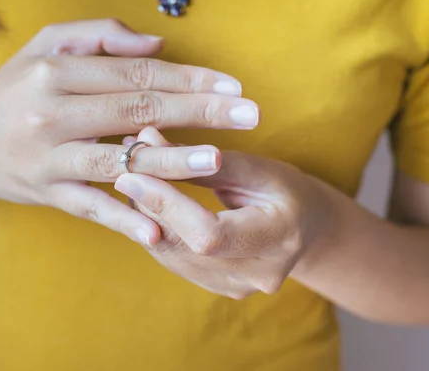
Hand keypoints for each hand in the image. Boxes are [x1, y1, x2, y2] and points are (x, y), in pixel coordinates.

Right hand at [0, 19, 259, 243]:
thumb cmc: (8, 90)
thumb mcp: (43, 47)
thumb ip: (99, 36)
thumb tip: (157, 46)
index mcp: (57, 72)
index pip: (137, 74)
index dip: (189, 78)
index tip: (233, 86)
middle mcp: (52, 113)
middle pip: (137, 110)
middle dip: (198, 111)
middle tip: (250, 114)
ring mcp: (49, 158)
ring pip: (119, 159)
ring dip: (171, 161)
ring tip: (216, 159)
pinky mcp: (46, 194)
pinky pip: (90, 208)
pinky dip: (124, 220)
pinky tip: (157, 231)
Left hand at [115, 128, 331, 298]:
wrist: (304, 228)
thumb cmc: (283, 189)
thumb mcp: (255, 167)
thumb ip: (203, 159)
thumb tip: (146, 140)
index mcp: (278, 238)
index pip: (208, 234)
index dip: (165, 206)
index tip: (129, 174)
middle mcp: (258, 274)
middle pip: (182, 246)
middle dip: (147, 205)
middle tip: (124, 167)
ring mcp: (237, 288)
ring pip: (170, 256)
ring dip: (144, 217)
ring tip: (133, 179)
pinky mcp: (219, 288)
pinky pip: (174, 261)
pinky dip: (154, 230)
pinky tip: (146, 203)